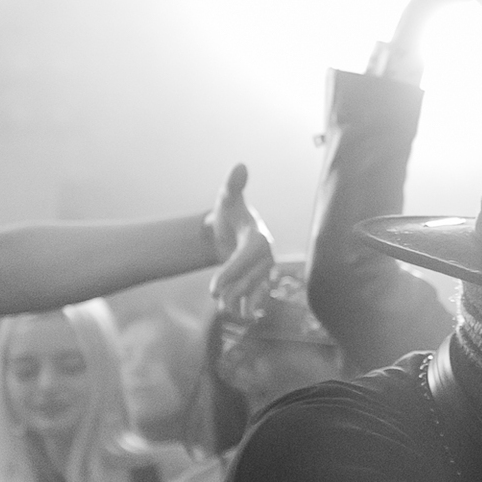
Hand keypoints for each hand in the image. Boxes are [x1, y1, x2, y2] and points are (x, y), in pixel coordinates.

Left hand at [205, 164, 274, 313]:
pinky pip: (260, 296)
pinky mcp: (262, 280)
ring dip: (240, 301)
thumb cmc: (228, 213)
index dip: (232, 272)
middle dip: (233, 289)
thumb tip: (240, 165)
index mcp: (259, 236)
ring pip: (255, 289)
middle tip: (215, 299)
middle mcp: (267, 255)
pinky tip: (242, 316)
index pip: (247, 257)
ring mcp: (266, 269)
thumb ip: (232, 185)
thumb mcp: (227, 199)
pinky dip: (252, 307)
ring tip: (224, 310)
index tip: (214, 287)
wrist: (229, 230)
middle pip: (252, 277)